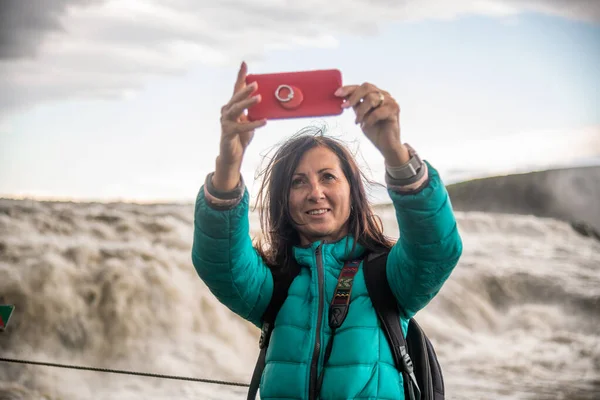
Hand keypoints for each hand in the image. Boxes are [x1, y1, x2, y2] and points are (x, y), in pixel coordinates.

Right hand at [214, 62, 265, 190]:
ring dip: (247, 103)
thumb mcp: (250, 121)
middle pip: (235, 97)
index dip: (240, 76)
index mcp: (232, 106)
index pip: (236, 88)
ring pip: (236, 109)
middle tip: (256, 84)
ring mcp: (225, 122)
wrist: (233, 154)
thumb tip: (270, 103)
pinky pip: (241, 127)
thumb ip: (255, 112)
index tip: (244, 64)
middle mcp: (226, 111)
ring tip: (259, 98)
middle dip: (245, 90)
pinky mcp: (228, 132)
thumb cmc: (242, 136)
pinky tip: (264, 122)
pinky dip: (253, 124)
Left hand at [335, 83, 408, 164]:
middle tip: (345, 106)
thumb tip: (342, 96)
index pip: (361, 87)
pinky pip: (377, 112)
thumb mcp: (360, 115)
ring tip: (358, 121)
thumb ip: (355, 105)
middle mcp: (384, 95)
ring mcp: (390, 101)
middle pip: (367, 87)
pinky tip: (366, 126)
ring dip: (361, 111)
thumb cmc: (374, 130)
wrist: (386, 145)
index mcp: (376, 94)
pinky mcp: (395, 110)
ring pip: (371, 99)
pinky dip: (368, 120)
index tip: (337, 94)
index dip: (348, 88)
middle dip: (353, 96)